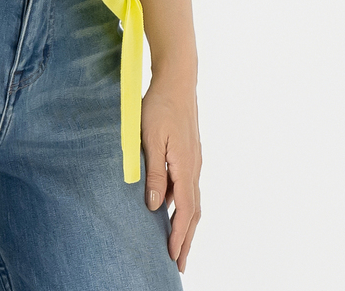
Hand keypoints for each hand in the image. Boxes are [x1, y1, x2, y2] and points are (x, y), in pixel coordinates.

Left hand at [141, 74, 201, 271]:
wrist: (177, 81)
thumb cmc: (159, 107)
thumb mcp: (150, 139)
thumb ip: (154, 172)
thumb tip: (154, 206)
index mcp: (185, 166)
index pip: (185, 210)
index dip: (180, 236)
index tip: (174, 257)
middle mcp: (194, 167)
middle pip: (194, 212)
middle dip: (187, 239)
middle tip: (180, 263)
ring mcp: (194, 160)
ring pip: (193, 200)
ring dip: (186, 224)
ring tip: (178, 243)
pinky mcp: (189, 154)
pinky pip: (188, 187)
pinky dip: (183, 205)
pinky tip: (169, 208)